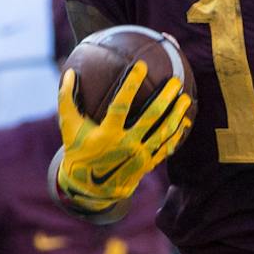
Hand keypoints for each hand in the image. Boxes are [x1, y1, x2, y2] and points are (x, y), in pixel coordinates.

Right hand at [54, 62, 191, 213]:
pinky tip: (185, 121)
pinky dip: (177, 134)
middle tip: (175, 81)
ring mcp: (139, 156)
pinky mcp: (147, 165)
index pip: (121, 105)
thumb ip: (67, 99)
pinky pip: (166, 147)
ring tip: (186, 98)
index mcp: (107, 134)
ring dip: (176, 114)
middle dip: (165, 98)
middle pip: (151, 117)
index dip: (131, 84)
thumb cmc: (78, 150)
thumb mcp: (69, 126)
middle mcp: (126, 145)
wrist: (89, 188)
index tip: (140, 65)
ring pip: (163, 132)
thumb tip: (69, 72)